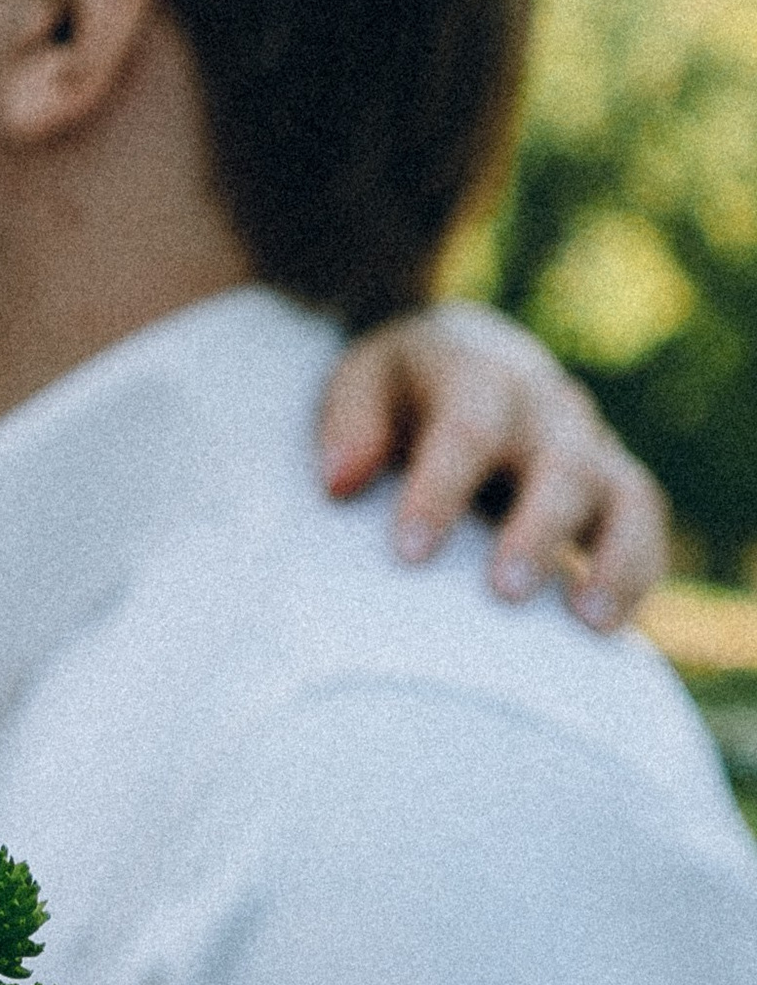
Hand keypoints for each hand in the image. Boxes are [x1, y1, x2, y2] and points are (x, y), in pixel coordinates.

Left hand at [317, 301, 666, 628]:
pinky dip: (638, 571)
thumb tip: (340, 482)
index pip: (467, 427)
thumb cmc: (402, 391)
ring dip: (614, 556)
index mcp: (477, 373)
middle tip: (504, 592)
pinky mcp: (614, 479)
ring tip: (588, 620)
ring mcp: (588, 442)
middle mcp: (545, 406)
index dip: (442, 489)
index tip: (410, 553)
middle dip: (536, 530)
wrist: (466, 356)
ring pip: (624, 492)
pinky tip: (608, 629)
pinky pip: (645, 520)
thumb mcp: (362, 383)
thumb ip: (349, 423)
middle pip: (560, 463)